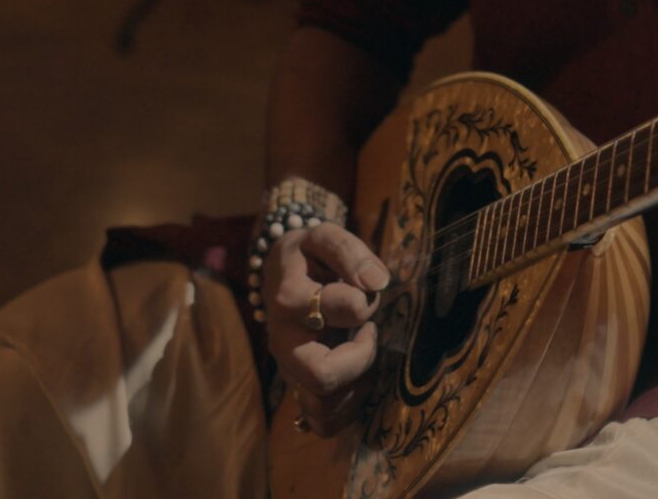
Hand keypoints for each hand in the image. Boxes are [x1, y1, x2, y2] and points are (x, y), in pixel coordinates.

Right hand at [260, 219, 389, 433]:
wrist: (280, 274)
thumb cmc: (307, 257)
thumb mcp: (323, 237)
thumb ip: (349, 252)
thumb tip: (377, 282)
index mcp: (290, 299)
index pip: (348, 309)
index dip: (367, 302)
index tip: (366, 293)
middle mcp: (283, 342)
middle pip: (322, 377)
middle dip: (361, 359)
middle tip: (367, 334)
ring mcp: (288, 370)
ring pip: (322, 408)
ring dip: (356, 386)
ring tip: (360, 354)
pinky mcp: (297, 388)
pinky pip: (322, 421)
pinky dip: (347, 408)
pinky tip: (358, 379)